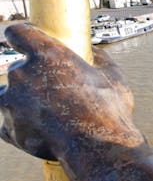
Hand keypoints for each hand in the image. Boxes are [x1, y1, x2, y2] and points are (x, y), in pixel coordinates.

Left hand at [0, 24, 143, 160]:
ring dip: (22, 101)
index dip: (20, 36)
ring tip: (47, 114)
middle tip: (54, 90)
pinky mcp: (9, 129)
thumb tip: (94, 52)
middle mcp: (22, 74)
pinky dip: (21, 126)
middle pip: (17, 69)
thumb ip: (100, 59)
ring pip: (8, 97)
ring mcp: (11, 102)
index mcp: (46, 54)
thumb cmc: (109, 109)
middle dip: (32, 78)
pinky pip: (8, 124)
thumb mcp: (114, 77)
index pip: (18, 32)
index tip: (24, 41)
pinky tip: (42, 131)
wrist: (98, 148)